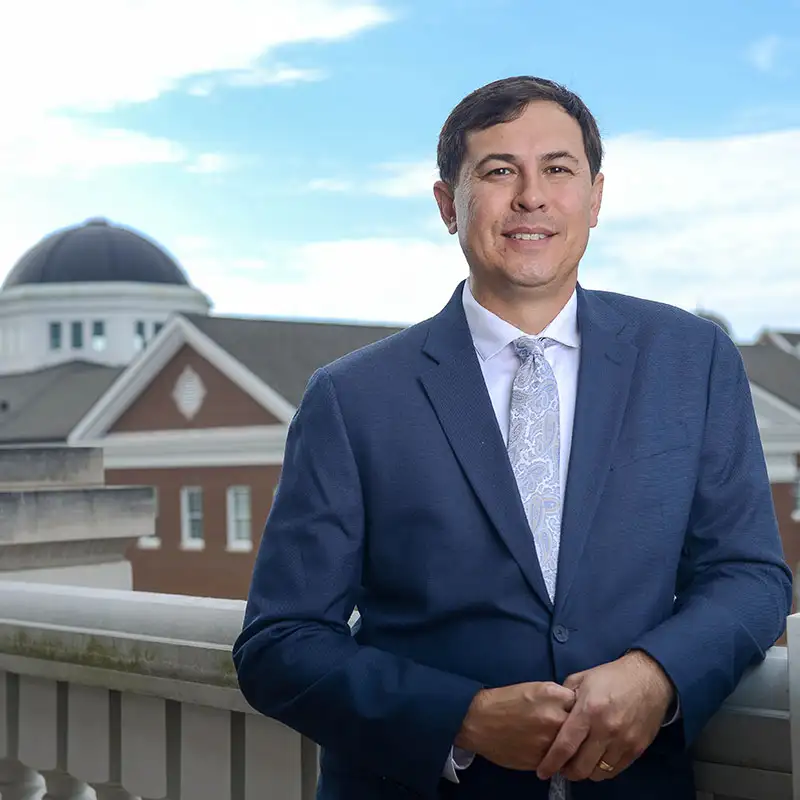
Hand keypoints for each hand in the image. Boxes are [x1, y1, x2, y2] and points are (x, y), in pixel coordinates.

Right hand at [455, 682, 575, 770]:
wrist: (479, 721)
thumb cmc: (504, 701)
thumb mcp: (534, 688)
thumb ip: (558, 696)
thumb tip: (575, 707)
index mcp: (553, 695)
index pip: (581, 702)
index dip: (577, 707)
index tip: (573, 710)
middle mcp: (555, 717)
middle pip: (581, 725)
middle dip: (576, 727)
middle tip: (565, 726)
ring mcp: (550, 741)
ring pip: (572, 746)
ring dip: (569, 744)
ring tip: (553, 739)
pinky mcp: (543, 760)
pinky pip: (559, 760)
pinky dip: (556, 756)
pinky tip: (544, 748)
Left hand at [536, 651, 674, 782]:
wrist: (649, 679)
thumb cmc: (611, 677)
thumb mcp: (581, 679)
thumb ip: (564, 698)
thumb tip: (553, 715)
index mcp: (588, 710)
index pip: (565, 745)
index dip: (551, 762)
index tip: (542, 772)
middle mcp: (605, 730)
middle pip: (581, 767)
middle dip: (567, 772)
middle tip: (562, 766)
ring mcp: (623, 742)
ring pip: (598, 773)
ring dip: (586, 771)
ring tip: (580, 762)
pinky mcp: (636, 749)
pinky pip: (615, 771)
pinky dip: (602, 770)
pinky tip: (597, 759)